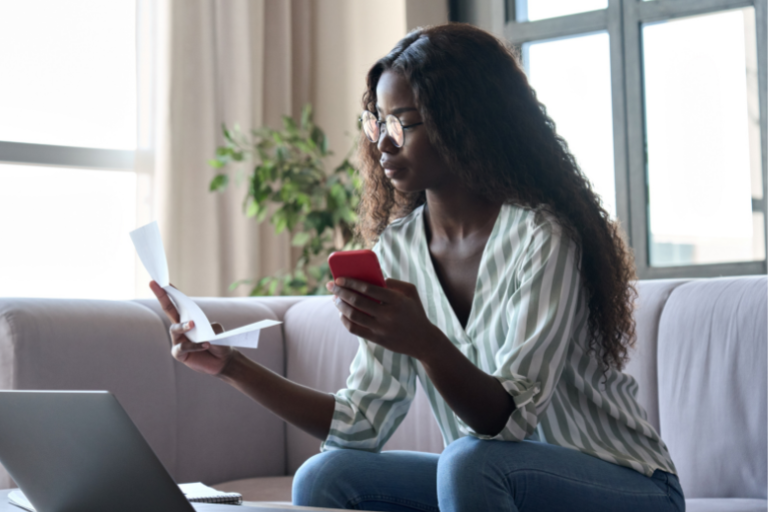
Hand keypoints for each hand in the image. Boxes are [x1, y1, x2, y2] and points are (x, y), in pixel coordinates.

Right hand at [149, 281, 235, 375]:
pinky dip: (194, 345)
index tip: (162, 281)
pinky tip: (205, 345)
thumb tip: (198, 328)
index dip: (170, 292)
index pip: (178, 303)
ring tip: (193, 325)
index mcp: (189, 318)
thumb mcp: (217, 331)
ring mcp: (178, 340)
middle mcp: (180, 328)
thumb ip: (208, 327)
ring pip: (174, 329)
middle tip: (154, 284)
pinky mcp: (180, 354)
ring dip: (183, 326)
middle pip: (168, 309)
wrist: (223, 360)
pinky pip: (182, 347)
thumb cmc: (219, 342)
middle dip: (161, 296)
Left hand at [327, 277, 444, 360]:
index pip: (368, 288)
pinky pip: (355, 329)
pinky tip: (341, 313)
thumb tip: (373, 278)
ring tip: (335, 299)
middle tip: (331, 286)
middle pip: (357, 301)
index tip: (339, 278)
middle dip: (341, 292)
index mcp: (396, 300)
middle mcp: (388, 315)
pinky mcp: (377, 339)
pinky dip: (345, 320)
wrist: (423, 340)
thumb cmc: (415, 311)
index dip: (351, 282)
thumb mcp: (411, 292)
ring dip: (340, 306)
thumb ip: (393, 282)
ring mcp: (381, 329)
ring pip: (353, 316)